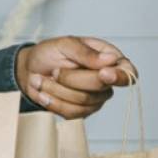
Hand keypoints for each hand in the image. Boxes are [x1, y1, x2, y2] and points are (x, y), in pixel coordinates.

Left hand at [16, 36, 136, 118]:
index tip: (105, 74)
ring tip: (45, 80)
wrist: (30, 71)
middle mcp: (106, 80)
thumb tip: (111, 59)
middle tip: (55, 70)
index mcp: (108, 58)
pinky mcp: (82, 112)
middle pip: (100, 87)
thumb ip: (86, 53)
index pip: (127, 71)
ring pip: (84, 102)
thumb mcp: (64, 44)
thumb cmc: (49, 54)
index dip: (120, 76)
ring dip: (58, 90)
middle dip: (71, 79)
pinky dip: (54, 102)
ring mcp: (96, 98)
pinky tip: (45, 92)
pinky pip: (73, 113)